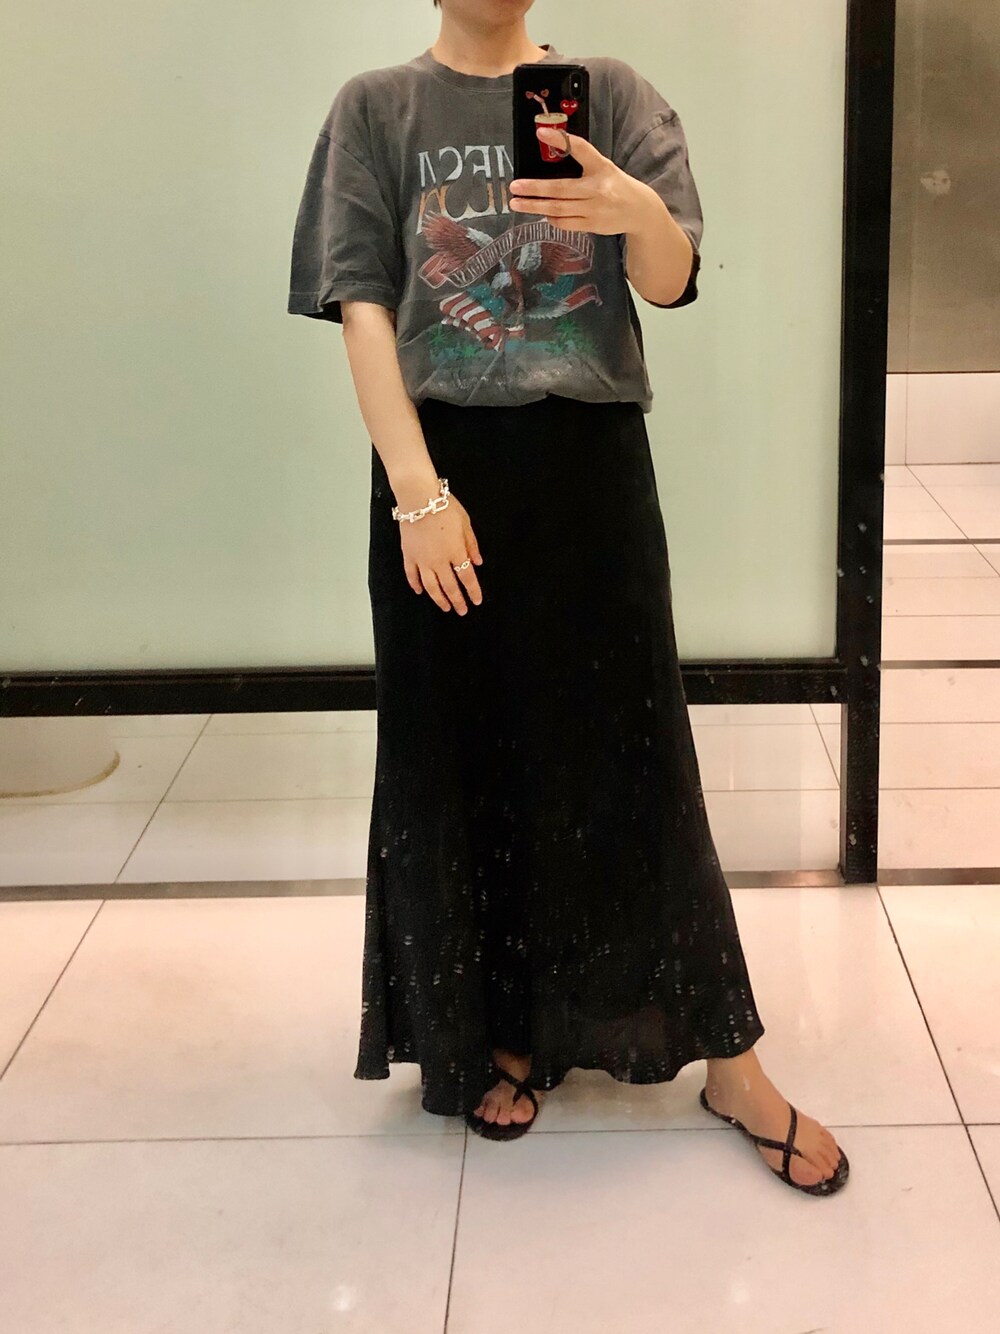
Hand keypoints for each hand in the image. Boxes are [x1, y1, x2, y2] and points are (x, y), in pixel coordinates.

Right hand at [398, 492, 483, 614]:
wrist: (418, 498)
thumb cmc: (444, 506)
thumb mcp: (465, 523)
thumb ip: (472, 544)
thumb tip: (478, 562)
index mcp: (456, 552)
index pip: (467, 578)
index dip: (473, 592)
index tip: (476, 601)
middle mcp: (439, 561)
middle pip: (450, 587)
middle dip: (457, 601)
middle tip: (461, 611)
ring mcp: (422, 560)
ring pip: (431, 586)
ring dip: (439, 599)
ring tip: (445, 607)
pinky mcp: (409, 555)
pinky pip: (412, 575)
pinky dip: (415, 585)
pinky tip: (419, 592)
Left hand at [508, 126, 651, 233]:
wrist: (638, 210)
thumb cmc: (615, 184)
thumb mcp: (602, 166)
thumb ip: (580, 160)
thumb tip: (550, 151)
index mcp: (601, 167)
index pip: (580, 149)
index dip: (561, 139)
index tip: (541, 132)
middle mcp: (597, 189)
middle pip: (560, 189)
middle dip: (534, 188)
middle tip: (515, 186)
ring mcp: (594, 210)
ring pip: (559, 209)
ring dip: (535, 206)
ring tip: (517, 203)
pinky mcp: (592, 226)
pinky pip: (565, 223)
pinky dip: (551, 218)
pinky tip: (541, 213)